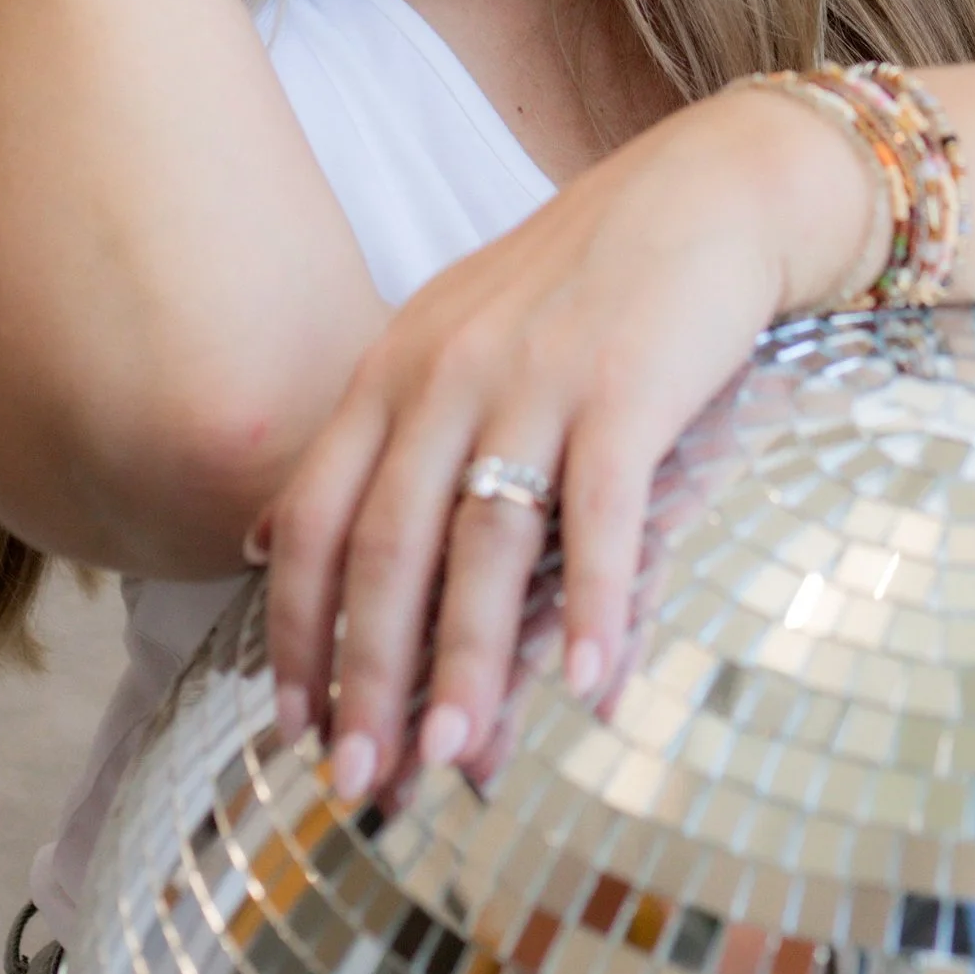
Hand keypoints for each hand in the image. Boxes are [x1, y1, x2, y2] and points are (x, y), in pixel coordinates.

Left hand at [259, 81, 882, 800]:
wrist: (708, 192)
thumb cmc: (583, 284)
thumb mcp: (448, 337)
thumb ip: (370, 438)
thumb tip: (266, 542)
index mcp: (395, 368)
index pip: (318, 514)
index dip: (300, 628)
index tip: (293, 727)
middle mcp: (448, 374)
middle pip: (389, 546)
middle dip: (371, 675)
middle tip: (363, 781)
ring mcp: (538, 380)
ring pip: (486, 546)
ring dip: (473, 664)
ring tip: (460, 762)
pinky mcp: (629, 388)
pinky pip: (603, 516)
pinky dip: (596, 606)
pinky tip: (597, 687)